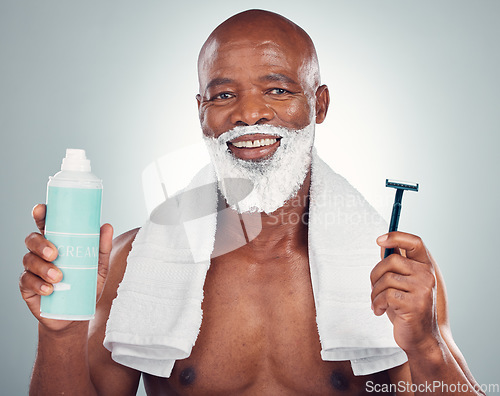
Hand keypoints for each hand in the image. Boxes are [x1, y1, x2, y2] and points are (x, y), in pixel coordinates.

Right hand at [20, 204, 112, 331]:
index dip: (41, 214)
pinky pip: (26, 281)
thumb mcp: (98, 267)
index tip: (41, 210)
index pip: (46, 223)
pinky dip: (38, 284)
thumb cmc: (86, 285)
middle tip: (55, 254)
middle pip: (32, 239)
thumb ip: (102, 248)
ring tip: (58, 277)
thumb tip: (107, 226)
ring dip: (43, 267)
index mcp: (58, 242)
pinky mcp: (27, 286)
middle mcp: (42, 252)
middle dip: (41, 244)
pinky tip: (49, 290)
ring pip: (28, 260)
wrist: (76, 315)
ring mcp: (32, 268)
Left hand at [371, 231, 441, 353]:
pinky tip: (380, 311)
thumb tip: (382, 244)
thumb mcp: (402, 284)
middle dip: (375, 275)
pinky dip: (377, 304)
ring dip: (374, 293)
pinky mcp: (414, 304)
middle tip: (374, 289)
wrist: (421, 339)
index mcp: (425, 267)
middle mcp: (427, 275)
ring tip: (378, 304)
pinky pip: (385, 295)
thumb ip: (395, 265)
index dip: (396, 237)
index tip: (379, 240)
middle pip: (391, 261)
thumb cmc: (407, 309)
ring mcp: (422, 289)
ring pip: (386, 279)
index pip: (415, 242)